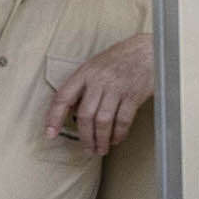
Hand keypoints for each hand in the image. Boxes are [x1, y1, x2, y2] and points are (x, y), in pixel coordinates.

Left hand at [46, 31, 155, 155]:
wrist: (148, 50)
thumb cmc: (121, 58)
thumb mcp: (96, 65)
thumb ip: (84, 85)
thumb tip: (74, 110)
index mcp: (85, 72)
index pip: (63, 97)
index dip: (54, 117)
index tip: (50, 134)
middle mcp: (99, 80)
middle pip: (85, 115)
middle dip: (85, 137)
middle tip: (88, 148)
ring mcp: (117, 87)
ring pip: (103, 121)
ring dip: (101, 139)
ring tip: (101, 149)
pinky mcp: (133, 95)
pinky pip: (123, 120)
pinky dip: (119, 133)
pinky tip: (117, 139)